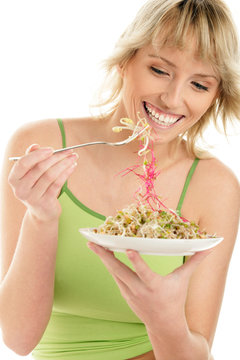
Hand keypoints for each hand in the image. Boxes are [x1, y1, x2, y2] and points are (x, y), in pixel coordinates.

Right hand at [8, 144, 77, 221]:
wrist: (42, 212)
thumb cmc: (36, 187)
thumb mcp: (31, 174)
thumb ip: (31, 158)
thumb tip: (35, 146)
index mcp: (14, 179)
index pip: (23, 163)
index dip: (38, 155)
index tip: (52, 149)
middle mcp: (21, 189)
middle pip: (40, 168)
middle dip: (57, 157)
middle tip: (69, 151)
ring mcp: (32, 197)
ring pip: (50, 175)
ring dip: (64, 164)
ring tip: (73, 158)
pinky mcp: (45, 202)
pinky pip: (57, 184)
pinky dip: (66, 173)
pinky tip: (72, 167)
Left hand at [87, 242, 212, 333]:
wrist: (164, 325)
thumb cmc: (175, 300)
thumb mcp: (183, 281)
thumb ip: (193, 263)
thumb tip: (208, 249)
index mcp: (154, 286)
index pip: (144, 273)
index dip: (136, 261)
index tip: (128, 249)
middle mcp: (139, 290)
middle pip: (119, 272)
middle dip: (105, 257)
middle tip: (93, 243)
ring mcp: (129, 293)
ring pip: (113, 273)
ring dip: (103, 259)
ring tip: (93, 243)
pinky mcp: (124, 294)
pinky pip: (115, 277)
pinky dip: (108, 265)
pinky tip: (102, 254)